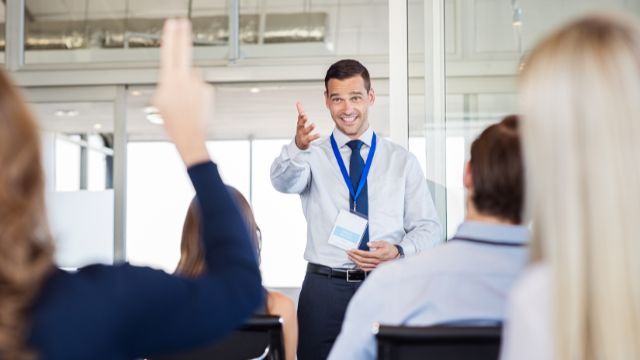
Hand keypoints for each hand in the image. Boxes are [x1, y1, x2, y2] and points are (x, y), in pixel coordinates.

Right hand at [152, 18, 210, 166]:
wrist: (189, 135)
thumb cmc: (172, 121)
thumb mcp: (159, 101)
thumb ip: (167, 84)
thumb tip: (174, 78)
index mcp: (169, 80)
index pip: (169, 52)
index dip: (171, 36)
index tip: (172, 23)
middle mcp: (185, 78)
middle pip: (184, 51)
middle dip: (182, 35)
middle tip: (182, 21)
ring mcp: (198, 83)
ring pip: (193, 75)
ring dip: (190, 83)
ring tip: (185, 101)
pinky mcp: (208, 90)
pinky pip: (201, 86)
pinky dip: (198, 93)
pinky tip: (194, 105)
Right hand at [294, 102, 319, 149]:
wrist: (299, 142)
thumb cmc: (301, 129)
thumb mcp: (300, 121)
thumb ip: (300, 112)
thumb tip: (298, 102)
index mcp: (299, 124)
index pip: (299, 119)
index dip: (301, 116)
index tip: (303, 113)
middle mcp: (300, 129)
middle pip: (300, 124)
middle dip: (302, 120)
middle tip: (305, 116)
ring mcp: (302, 135)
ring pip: (306, 131)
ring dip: (309, 128)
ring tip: (313, 124)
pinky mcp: (306, 141)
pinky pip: (310, 139)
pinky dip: (314, 137)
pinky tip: (319, 135)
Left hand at [347, 240, 399, 270]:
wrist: (396, 255)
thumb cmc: (389, 248)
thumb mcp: (384, 243)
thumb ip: (375, 243)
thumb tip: (368, 244)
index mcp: (377, 255)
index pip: (364, 254)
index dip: (356, 252)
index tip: (351, 249)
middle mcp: (376, 261)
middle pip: (361, 260)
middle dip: (353, 256)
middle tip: (348, 252)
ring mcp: (375, 266)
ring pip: (362, 265)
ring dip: (355, 261)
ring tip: (350, 257)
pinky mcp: (375, 268)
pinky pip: (366, 269)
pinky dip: (359, 266)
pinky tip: (356, 263)